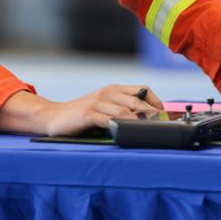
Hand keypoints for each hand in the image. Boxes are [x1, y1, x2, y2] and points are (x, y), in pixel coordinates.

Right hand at [42, 85, 163, 136]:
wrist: (55, 116)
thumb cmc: (83, 113)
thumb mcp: (104, 105)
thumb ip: (122, 108)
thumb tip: (148, 118)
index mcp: (114, 89)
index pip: (142, 89)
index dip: (156, 100)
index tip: (164, 113)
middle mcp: (108, 93)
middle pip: (137, 101)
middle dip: (152, 113)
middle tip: (163, 123)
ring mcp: (98, 102)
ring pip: (125, 111)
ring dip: (139, 121)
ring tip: (150, 128)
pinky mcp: (88, 114)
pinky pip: (108, 120)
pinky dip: (119, 126)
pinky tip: (126, 131)